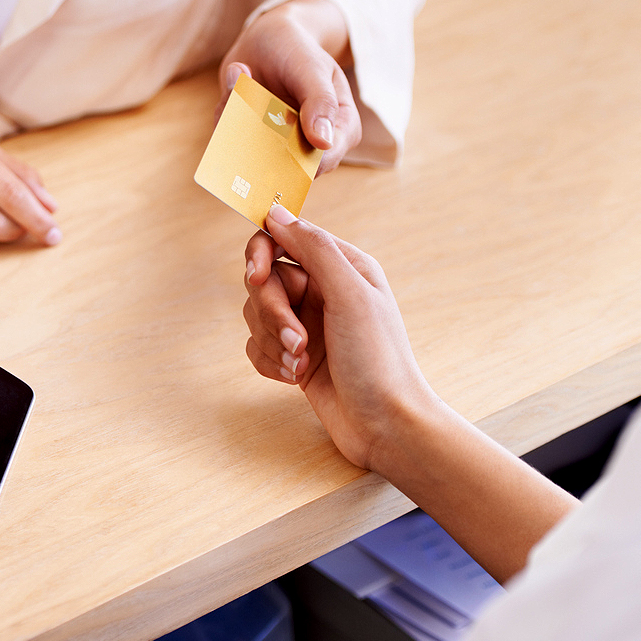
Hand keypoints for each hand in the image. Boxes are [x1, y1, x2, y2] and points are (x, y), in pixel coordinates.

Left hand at [217, 0, 361, 174]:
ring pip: (251, 157)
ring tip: (241, 76)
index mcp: (339, 130)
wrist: (268, 40)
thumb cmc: (299, 51)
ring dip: (237, 120)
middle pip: (284, 168)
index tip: (275, 135)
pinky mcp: (249, 141)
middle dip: (260, 141)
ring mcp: (277, 147)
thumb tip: (323, 142)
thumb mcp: (312, 67)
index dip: (300, 160)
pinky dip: (226, 113)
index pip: (324, 160)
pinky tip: (234, 84)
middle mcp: (309, 145)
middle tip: (248, 98)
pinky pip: (229, 141)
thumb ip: (320, 101)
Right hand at [242, 203, 439, 471]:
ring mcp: (305, 323)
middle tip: (296, 340)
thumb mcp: (351, 295)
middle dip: (272, 313)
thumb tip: (276, 213)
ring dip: (272, 342)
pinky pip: (255, 346)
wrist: (386, 426)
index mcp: (341, 266)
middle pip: (263, 281)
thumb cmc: (378, 360)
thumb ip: (314, 248)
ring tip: (301, 363)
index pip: (282, 239)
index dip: (261, 255)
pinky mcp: (292, 354)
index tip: (256, 278)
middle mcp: (321, 291)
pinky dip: (269, 362)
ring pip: (254, 315)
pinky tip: (294, 377)